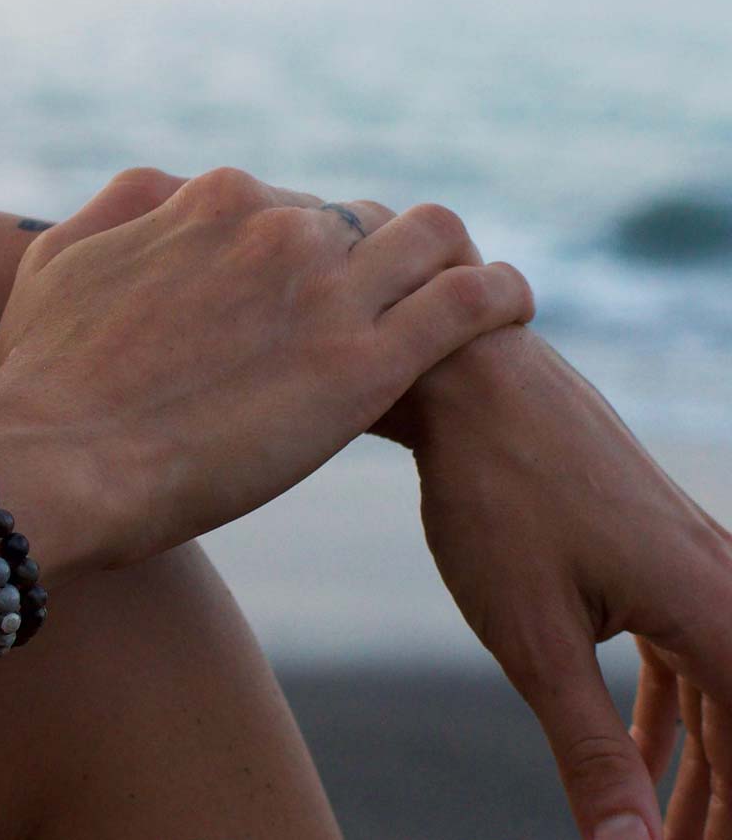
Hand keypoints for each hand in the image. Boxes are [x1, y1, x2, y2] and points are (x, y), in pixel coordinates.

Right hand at [0, 166, 532, 574]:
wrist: (49, 462)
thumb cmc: (39, 380)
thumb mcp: (58, 261)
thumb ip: (120, 211)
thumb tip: (162, 195)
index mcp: (212, 202)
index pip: (296, 206)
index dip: (310, 253)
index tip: (312, 299)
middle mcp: (278, 227)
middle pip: (366, 222)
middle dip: (377, 260)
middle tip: (380, 314)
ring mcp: (328, 291)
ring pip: (434, 240)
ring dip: (450, 263)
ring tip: (465, 302)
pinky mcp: (365, 364)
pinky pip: (472, 301)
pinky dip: (503, 296)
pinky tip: (511, 311)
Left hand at [393, 326, 730, 839]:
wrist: (473, 384)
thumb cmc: (498, 499)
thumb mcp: (537, 642)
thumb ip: (592, 752)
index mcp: (720, 614)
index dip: (728, 819)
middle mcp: (728, 586)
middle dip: (718, 805)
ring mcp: (695, 564)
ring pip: (717, 697)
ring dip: (694, 773)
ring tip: (667, 834)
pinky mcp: (654, 553)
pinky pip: (683, 654)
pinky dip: (667, 716)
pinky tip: (645, 764)